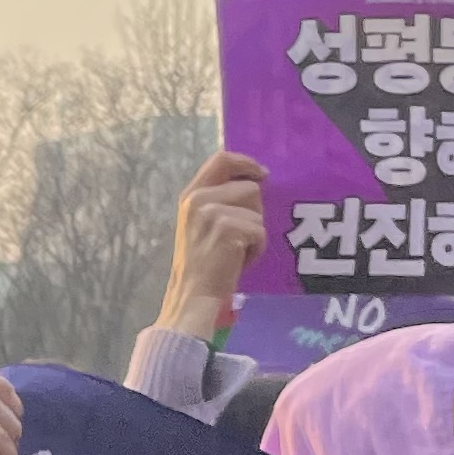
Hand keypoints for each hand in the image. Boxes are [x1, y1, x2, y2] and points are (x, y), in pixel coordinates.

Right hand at [158, 151, 267, 337]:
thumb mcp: (202, 223)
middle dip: (254, 212)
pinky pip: (260, 231)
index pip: (221, 159)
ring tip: (236, 251)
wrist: (193, 295)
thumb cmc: (203, 264)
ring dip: (255, 233)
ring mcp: (212, 212)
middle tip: (239, 237)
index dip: (246, 163)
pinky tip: (239, 261)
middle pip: (249, 187)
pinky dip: (257, 250)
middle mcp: (198, 199)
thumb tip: (255, 181)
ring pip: (257, 211)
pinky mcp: (228, 228)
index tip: (262, 174)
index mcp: (191, 194)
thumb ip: (220, 199)